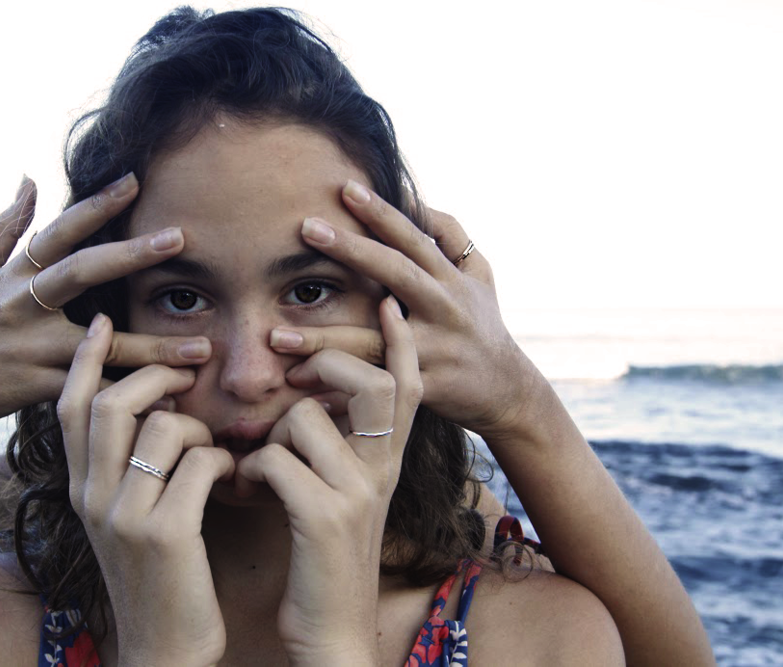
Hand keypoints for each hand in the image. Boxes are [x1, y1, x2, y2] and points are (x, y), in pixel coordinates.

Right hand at [0, 174, 212, 438]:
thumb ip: (3, 227)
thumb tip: (29, 180)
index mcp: (12, 276)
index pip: (58, 232)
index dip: (95, 205)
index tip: (134, 181)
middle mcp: (22, 307)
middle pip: (81, 273)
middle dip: (131, 254)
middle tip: (180, 238)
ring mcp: (31, 349)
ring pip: (101, 345)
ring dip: (154, 346)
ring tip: (204, 346)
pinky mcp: (39, 389)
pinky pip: (95, 390)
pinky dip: (132, 394)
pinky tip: (172, 396)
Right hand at [58, 314, 232, 665]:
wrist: (163, 651)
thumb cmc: (157, 576)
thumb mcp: (124, 519)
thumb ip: (125, 467)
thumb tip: (153, 407)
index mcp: (80, 490)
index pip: (69, 408)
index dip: (85, 362)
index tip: (101, 323)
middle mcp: (92, 498)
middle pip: (112, 403)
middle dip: (155, 375)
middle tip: (187, 374)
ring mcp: (125, 516)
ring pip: (164, 425)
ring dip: (201, 427)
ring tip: (215, 451)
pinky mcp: (166, 534)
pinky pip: (201, 461)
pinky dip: (223, 459)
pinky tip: (232, 479)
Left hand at [236, 297, 421, 663]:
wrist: (333, 632)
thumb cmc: (327, 560)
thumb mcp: (346, 499)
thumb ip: (339, 452)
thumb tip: (307, 403)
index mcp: (388, 464)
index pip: (409, 388)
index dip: (401, 345)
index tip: (390, 306)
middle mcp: (383, 471)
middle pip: (375, 383)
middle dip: (332, 362)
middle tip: (299, 374)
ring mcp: (358, 493)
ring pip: (306, 417)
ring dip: (269, 434)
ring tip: (258, 466)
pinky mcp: (325, 516)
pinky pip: (274, 458)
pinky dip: (250, 471)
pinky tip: (247, 494)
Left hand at [270, 180, 540, 437]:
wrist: (507, 391)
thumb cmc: (482, 323)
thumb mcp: (480, 275)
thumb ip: (451, 236)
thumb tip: (416, 199)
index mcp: (450, 279)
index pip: (413, 238)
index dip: (382, 212)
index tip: (345, 188)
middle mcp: (444, 308)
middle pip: (396, 272)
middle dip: (351, 248)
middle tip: (306, 227)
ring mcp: (434, 350)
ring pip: (373, 342)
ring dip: (322, 339)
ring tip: (274, 335)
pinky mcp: (423, 389)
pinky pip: (373, 389)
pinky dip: (336, 391)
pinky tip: (297, 388)